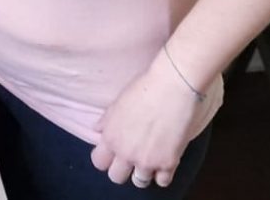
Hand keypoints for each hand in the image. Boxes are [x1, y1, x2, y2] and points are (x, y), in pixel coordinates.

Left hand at [89, 50, 214, 188]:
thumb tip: (97, 130)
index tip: (112, 154)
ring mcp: (147, 161)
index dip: (105, 159)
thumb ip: (106, 121)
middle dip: (122, 169)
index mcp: (111, 137)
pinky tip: (164, 161)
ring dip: (143, 172)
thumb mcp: (118, 102)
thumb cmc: (144, 88)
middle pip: (116, 177)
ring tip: (149, 159)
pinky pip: (162, 182)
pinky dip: (162, 174)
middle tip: (131, 158)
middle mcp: (125, 153)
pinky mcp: (168, 163)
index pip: (99, 162)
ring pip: (139, 182)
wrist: (172, 86)